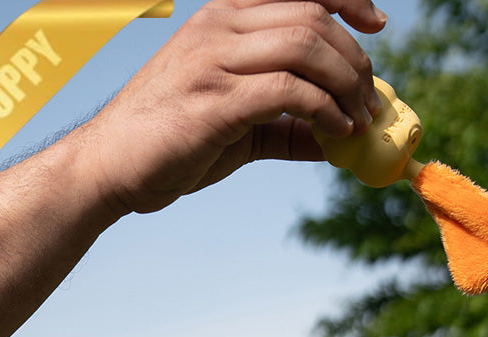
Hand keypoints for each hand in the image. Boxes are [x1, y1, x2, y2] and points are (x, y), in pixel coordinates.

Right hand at [81, 0, 387, 214]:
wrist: (111, 166)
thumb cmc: (170, 142)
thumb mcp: (235, 126)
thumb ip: (284, 126)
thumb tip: (333, 140)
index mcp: (223, 18)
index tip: (376, 23)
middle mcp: (220, 27)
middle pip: (312, 17)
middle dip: (355, 59)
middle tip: (370, 101)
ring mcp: (214, 60)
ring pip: (306, 45)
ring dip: (346, 84)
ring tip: (359, 120)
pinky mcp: (214, 101)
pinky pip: (288, 92)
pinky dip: (324, 110)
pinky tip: (335, 134)